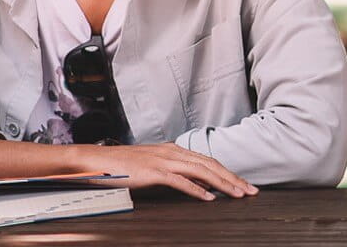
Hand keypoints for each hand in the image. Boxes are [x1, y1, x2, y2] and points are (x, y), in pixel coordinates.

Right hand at [76, 143, 257, 200]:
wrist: (95, 159)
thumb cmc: (123, 165)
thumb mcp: (155, 167)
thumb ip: (177, 174)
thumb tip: (200, 185)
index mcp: (174, 150)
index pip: (209, 161)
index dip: (229, 173)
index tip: (244, 184)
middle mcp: (173, 152)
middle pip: (211, 165)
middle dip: (234, 178)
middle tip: (251, 190)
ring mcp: (163, 160)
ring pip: (201, 171)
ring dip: (222, 183)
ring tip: (238, 194)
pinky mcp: (153, 171)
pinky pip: (180, 180)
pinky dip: (197, 189)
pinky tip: (209, 197)